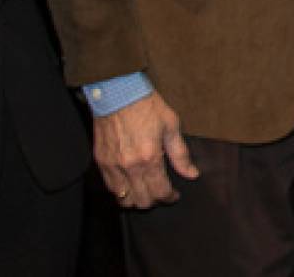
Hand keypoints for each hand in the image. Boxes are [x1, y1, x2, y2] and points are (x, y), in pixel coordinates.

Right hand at [92, 92, 198, 209]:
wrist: (118, 92)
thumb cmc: (147, 106)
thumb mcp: (171, 126)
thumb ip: (180, 154)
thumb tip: (192, 174)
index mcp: (150, 158)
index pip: (160, 192)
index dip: (170, 197)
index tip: (174, 195)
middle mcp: (129, 167)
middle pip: (142, 201)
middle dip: (155, 201)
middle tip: (161, 192)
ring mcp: (112, 165)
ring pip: (124, 199)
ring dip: (136, 199)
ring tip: (145, 190)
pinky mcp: (100, 161)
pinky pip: (110, 187)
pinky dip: (121, 191)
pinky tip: (129, 183)